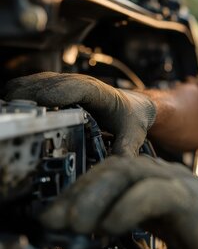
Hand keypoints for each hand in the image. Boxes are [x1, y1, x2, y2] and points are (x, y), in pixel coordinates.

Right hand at [5, 72, 155, 156]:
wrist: (131, 105)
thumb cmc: (130, 117)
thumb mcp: (133, 134)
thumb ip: (126, 149)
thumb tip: (119, 165)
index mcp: (98, 91)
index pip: (75, 87)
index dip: (56, 94)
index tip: (39, 107)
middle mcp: (76, 83)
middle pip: (44, 84)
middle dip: (28, 101)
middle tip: (18, 124)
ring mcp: (62, 84)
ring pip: (30, 84)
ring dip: (19, 100)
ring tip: (14, 122)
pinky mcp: (50, 88)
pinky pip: (27, 89)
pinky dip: (17, 100)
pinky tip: (15, 117)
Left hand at [42, 156, 197, 248]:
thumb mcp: (157, 233)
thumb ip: (127, 228)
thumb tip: (93, 237)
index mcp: (153, 183)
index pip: (109, 173)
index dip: (77, 191)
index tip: (52, 218)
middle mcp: (164, 176)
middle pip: (114, 166)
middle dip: (80, 191)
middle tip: (54, 221)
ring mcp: (179, 183)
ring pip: (129, 171)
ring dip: (95, 195)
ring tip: (74, 225)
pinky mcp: (191, 198)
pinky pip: (153, 193)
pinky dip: (126, 208)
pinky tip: (108, 228)